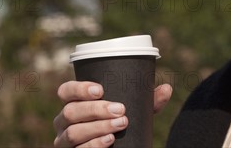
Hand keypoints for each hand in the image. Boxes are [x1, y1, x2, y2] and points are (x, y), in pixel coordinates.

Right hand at [53, 81, 172, 147]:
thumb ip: (148, 101)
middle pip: (71, 111)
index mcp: (74, 103)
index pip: (66, 91)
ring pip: (73, 132)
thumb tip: (167, 88)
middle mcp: (64, 121)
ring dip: (98, 127)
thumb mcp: (133, 112)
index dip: (79, 88)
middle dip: (96, 109)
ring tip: (120, 124)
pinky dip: (94, 145)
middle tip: (120, 109)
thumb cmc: (119, 124)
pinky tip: (109, 140)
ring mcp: (65, 140)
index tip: (100, 89)